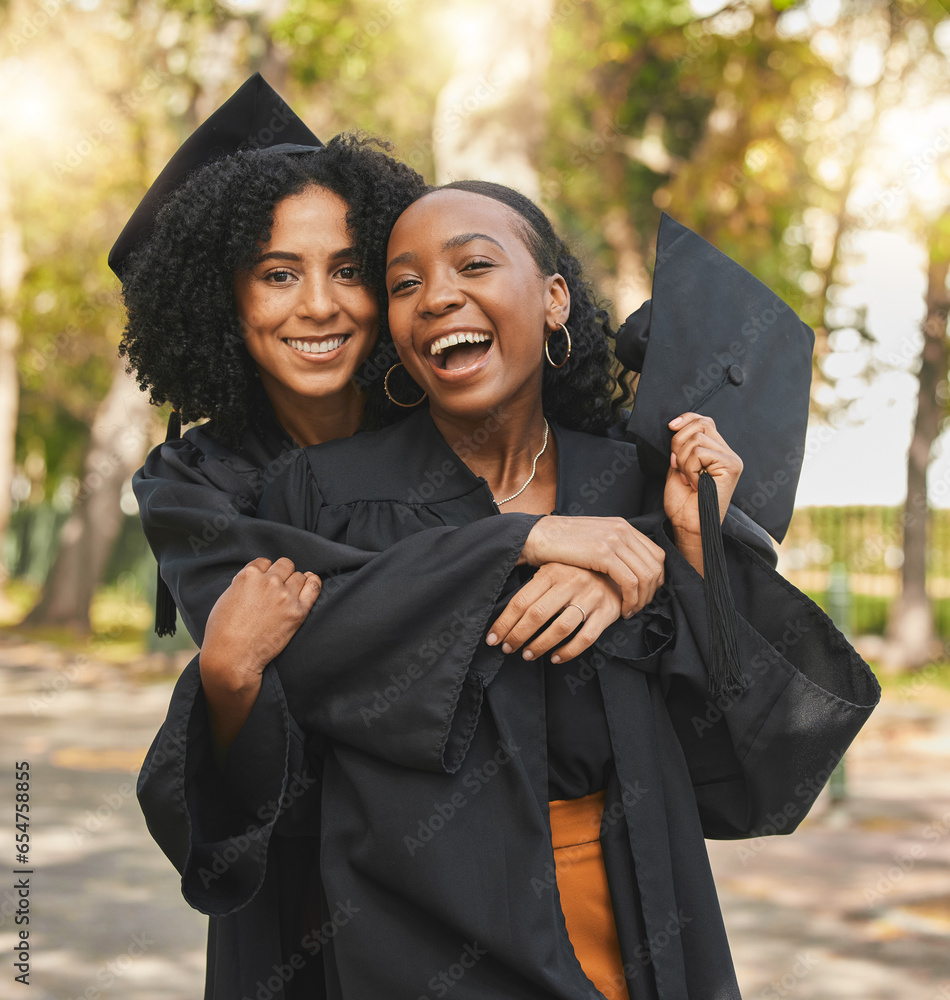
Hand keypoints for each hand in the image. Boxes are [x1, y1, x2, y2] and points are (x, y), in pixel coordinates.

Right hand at [201, 557, 321, 689]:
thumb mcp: (226, 598)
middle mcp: (269, 582)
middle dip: (281, 574)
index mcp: (248, 576)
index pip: (264, 563)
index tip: (264, 583)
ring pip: (299, 576)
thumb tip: (253, 577)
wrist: (233, 657)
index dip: (264, 572)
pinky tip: (310, 582)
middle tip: (277, 588)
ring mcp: (285, 596)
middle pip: (284, 565)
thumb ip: (242, 583)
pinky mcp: (298, 611)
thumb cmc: (222, 632)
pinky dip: (313, 582)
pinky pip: (314, 587)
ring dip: (295, 582)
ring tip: (290, 593)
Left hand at [486, 563, 623, 663]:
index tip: (493, 639)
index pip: (521, 601)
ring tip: (527, 655)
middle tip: (508, 648)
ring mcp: (591, 597)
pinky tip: (556, 658)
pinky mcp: (607, 612)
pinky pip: (585, 638)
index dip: (504, 623)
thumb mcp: (553, 569)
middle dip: (518, 635)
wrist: (617, 570)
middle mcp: (571, 582)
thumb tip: (500, 606)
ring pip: (560, 628)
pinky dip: (569, 652)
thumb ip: (532, 584)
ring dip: (540, 645)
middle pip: (537, 615)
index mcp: (552, 571)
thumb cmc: (577, 574)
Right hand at [520, 516, 664, 617]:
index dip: (656, 579)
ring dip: (642, 599)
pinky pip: (630, 582)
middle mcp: (622, 529)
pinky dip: (631, 599)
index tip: (644, 595)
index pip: (656, 554)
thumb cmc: (560, 545)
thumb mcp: (593, 541)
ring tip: (630, 611)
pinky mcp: (603, 553)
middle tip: (639, 607)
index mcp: (622, 525)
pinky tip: (622, 610)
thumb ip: (613, 549)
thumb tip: (628, 570)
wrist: (536, 537)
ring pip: (646, 575)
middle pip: (656, 565)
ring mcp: (614, 540)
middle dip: (652, 591)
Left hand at [664, 413, 742, 538]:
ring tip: (688, 478)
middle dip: (679, 442)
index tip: (671, 426)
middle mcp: (728, 453)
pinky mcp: (731, 466)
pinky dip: (689, 468)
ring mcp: (731, 459)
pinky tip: (695, 483)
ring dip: (683, 460)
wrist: (688, 525)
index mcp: (716, 452)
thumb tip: (676, 426)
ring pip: (696, 439)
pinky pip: (699, 453)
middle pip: (700, 424)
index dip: (686, 419)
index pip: (704, 421)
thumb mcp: (678, 467)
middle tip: (678, 466)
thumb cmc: (683, 502)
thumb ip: (681, 447)